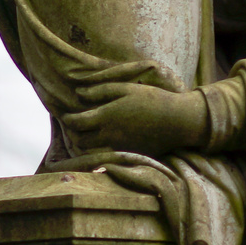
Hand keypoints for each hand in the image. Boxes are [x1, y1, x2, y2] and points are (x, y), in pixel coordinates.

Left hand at [62, 82, 207, 156]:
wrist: (177, 120)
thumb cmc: (152, 99)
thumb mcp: (126, 89)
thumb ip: (100, 91)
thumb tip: (78, 94)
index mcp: (106, 116)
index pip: (75, 123)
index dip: (68, 119)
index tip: (68, 115)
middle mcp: (109, 135)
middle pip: (81, 141)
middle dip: (76, 133)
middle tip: (80, 125)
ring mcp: (119, 147)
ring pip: (92, 151)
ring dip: (88, 143)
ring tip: (92, 133)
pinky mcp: (129, 155)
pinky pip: (107, 155)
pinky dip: (103, 150)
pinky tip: (109, 140)